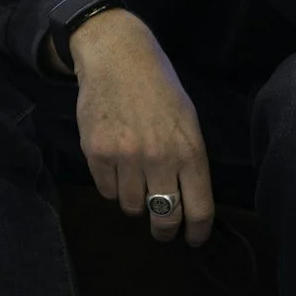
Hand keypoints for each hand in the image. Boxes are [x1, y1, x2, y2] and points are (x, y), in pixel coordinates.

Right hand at [67, 8, 215, 246]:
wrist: (117, 56)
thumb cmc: (158, 86)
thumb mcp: (187, 120)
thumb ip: (188, 159)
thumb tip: (187, 199)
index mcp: (190, 151)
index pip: (199, 209)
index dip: (196, 232)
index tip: (192, 239)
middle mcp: (160, 158)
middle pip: (165, 217)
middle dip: (164, 230)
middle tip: (161, 229)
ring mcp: (127, 157)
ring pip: (132, 206)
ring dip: (135, 202)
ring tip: (134, 183)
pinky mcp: (97, 153)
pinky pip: (106, 190)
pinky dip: (111, 186)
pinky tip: (115, 167)